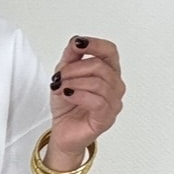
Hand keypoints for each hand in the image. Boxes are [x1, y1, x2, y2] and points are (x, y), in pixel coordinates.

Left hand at [48, 35, 124, 161]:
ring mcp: (113, 103)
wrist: (62, 132)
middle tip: (59, 77)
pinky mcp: (106, 118)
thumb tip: (76, 41)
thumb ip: (71, 57)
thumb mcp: (64, 74)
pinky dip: (78, 95)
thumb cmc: (67, 105)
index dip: (94, 45)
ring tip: (60, 88)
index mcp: (108, 72)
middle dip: (75, 69)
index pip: (109, 51)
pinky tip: (67, 95)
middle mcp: (115, 86)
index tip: (77, 44)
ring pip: (98, 83)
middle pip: (101, 66)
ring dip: (74, 82)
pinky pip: (97, 101)